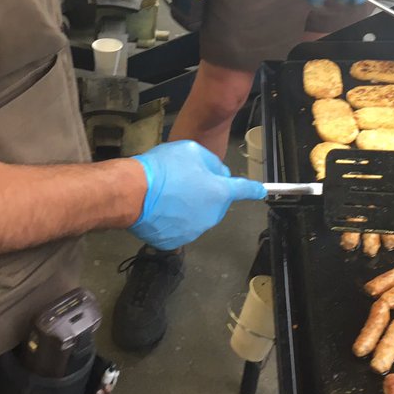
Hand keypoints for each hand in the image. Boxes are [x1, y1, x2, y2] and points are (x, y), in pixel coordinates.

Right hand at [131, 141, 265, 250]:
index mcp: (219, 192)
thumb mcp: (192, 151)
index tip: (261, 192)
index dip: (253, 189)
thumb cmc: (164, 168)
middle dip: (206, 192)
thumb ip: (212, 163)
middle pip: (216, 201)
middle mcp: (211, 215)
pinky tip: (160, 210)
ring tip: (167, 195)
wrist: (133, 193)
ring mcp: (194, 231)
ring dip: (190, 207)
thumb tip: (219, 174)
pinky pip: (180, 228)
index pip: (243, 189)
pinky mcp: (175, 242)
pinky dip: (174, 220)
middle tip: (184, 180)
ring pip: (198, 215)